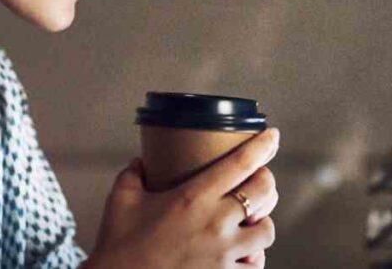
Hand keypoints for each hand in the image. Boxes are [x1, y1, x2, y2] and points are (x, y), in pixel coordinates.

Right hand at [84, 128, 280, 268]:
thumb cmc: (120, 248)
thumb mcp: (121, 202)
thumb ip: (133, 176)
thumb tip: (140, 163)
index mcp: (194, 198)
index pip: (241, 163)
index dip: (263, 146)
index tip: (272, 136)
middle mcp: (216, 223)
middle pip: (264, 192)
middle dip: (266, 183)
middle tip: (259, 181)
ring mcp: (224, 254)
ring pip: (266, 232)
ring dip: (262, 224)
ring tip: (251, 223)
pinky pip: (255, 266)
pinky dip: (253, 258)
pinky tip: (243, 255)